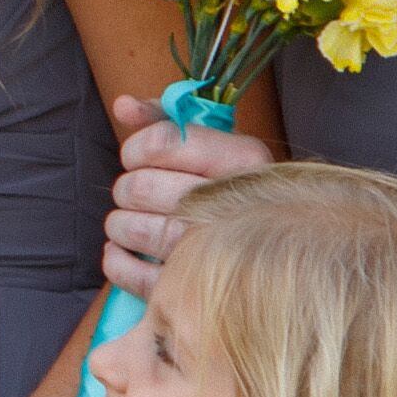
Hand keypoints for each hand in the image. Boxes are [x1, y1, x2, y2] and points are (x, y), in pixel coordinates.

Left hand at [101, 94, 277, 297]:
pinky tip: (122, 252)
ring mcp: (215, 251)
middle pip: (140, 186)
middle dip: (126, 188)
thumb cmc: (233, 189)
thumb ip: (166, 119)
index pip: (163, 140)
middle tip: (135, 193)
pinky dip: (115, 262)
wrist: (280, 251)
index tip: (136, 156)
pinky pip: (133, 274)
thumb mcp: (215, 144)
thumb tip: (122, 105)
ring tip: (130, 223)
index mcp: (244, 160)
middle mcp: (233, 205)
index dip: (136, 147)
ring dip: (119, 224)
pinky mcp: (195, 291)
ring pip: (133, 229)